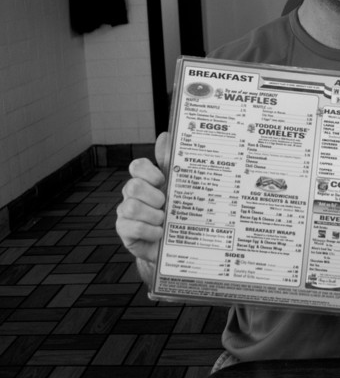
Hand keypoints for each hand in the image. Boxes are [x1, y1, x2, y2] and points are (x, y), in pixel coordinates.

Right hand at [116, 132, 169, 264]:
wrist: (173, 242)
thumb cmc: (173, 210)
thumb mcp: (175, 186)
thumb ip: (169, 162)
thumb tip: (165, 135)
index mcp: (144, 180)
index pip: (137, 166)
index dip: (149, 172)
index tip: (163, 180)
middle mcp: (131, 194)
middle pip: (133, 186)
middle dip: (153, 197)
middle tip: (165, 204)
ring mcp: (125, 213)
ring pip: (132, 207)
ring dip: (153, 215)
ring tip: (164, 220)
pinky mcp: (124, 231)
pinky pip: (132, 227)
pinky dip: (150, 230)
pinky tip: (160, 232)